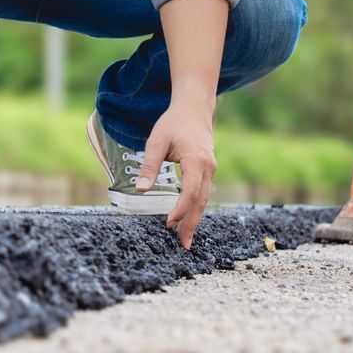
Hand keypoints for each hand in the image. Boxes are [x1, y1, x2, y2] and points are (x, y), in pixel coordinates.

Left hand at [141, 100, 216, 249]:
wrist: (194, 108)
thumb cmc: (174, 123)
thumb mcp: (156, 142)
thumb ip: (149, 166)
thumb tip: (141, 190)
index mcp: (196, 161)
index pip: (190, 192)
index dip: (180, 210)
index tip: (168, 223)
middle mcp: (208, 167)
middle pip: (201, 201)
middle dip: (192, 224)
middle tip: (183, 244)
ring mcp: (211, 169)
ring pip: (204, 199)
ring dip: (194, 218)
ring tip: (185, 237)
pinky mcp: (208, 169)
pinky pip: (203, 192)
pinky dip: (196, 207)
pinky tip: (188, 218)